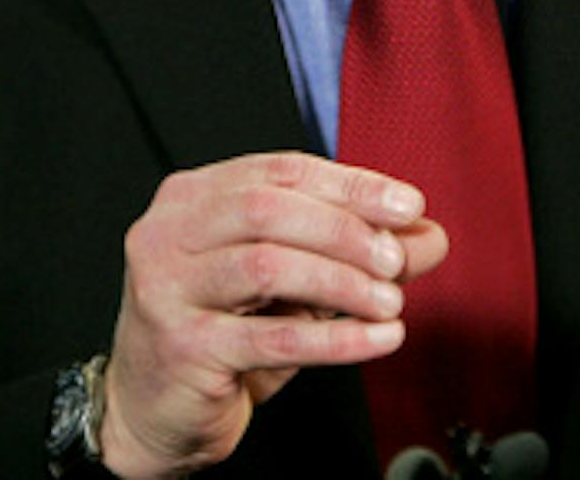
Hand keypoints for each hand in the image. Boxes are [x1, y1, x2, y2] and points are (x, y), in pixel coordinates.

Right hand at [96, 151, 447, 478]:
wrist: (151, 408)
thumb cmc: (219, 332)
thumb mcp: (290, 284)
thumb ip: (354, 252)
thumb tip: (428, 236)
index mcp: (193, 196)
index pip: (281, 170)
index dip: (350, 185)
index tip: (408, 205)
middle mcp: (169, 232)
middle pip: (269, 209)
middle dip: (346, 230)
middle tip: (396, 259)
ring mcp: (167, 287)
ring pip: (268, 266)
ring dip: (342, 282)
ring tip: (390, 303)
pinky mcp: (182, 345)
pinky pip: (270, 338)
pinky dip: (334, 339)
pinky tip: (376, 340)